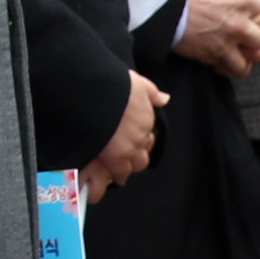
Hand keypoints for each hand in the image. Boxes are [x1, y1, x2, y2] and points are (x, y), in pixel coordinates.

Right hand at [85, 73, 165, 193]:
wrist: (94, 94)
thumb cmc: (112, 85)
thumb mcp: (136, 81)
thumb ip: (150, 92)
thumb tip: (165, 99)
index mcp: (146, 116)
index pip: (148, 133)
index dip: (140, 136)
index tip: (132, 137)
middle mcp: (141, 134)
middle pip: (145, 150)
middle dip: (137, 154)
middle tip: (128, 155)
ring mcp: (130, 147)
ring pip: (136, 163)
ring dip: (130, 165)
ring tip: (122, 168)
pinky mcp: (115, 157)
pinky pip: (121, 172)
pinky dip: (119, 175)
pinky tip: (116, 177)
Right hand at [175, 0, 259, 78]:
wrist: (161, 5)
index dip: (250, 13)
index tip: (243, 14)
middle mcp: (239, 22)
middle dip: (252, 36)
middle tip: (242, 34)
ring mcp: (229, 41)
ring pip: (254, 56)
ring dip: (246, 54)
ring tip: (236, 51)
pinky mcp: (215, 56)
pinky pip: (236, 69)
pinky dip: (230, 66)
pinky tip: (222, 60)